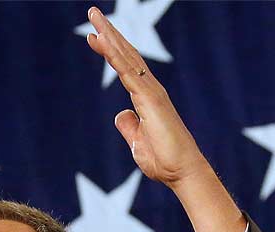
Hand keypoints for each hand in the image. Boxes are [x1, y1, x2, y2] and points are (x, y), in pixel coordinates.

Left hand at [85, 7, 209, 189]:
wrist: (181, 172)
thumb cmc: (164, 161)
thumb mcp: (136, 143)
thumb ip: (129, 126)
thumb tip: (121, 114)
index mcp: (145, 99)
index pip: (124, 68)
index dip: (109, 51)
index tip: (94, 37)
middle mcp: (150, 90)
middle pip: (125, 54)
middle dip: (109, 33)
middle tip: (92, 13)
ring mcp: (151, 92)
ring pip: (126, 57)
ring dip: (109, 36)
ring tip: (94, 16)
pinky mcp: (151, 98)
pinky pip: (128, 71)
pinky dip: (115, 54)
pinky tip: (103, 40)